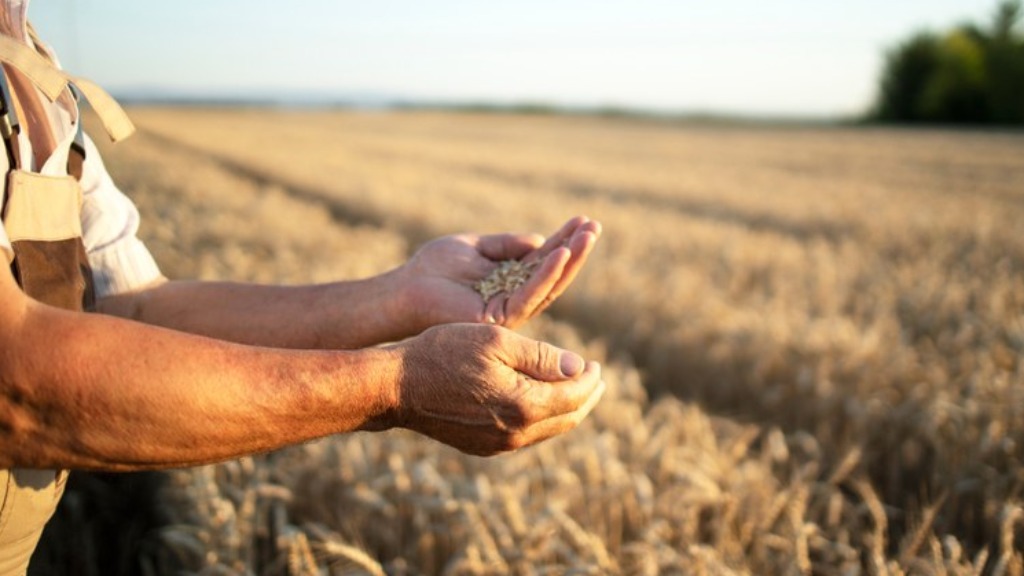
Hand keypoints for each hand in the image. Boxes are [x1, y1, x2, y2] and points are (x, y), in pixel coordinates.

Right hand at [386, 323, 603, 455]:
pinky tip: (539, 401)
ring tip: (574, 388)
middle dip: (586, 397)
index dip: (590, 378)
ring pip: (548, 430)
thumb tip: (579, 368)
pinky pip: (526, 435)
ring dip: (566, 409)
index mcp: (524, 405)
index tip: (596, 363)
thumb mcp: (497, 341)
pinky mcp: (483, 446)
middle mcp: (516, 433)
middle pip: (567, 418)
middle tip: (595, 378)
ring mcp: (498, 445)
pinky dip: (541, 418)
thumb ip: (542, 356)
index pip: (574, 395)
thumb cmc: (444, 353)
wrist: (397, 386)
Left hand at [400, 216, 601, 329]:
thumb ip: (506, 244)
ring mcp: (509, 310)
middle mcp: (514, 297)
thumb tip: (540, 240)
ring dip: (570, 260)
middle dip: (576, 250)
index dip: (564, 240)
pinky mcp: (500, 317)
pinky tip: (561, 254)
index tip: (583, 220)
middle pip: (554, 274)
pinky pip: (530, 294)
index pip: (544, 260)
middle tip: (595, 226)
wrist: (405, 289)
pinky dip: (546, 274)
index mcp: (510, 280)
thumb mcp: (475, 246)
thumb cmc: (434, 268)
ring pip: (549, 285)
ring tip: (587, 236)